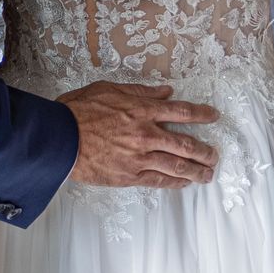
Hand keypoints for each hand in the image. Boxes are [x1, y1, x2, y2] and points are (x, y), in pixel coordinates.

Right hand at [61, 81, 219, 189]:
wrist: (59, 139)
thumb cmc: (78, 111)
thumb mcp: (108, 89)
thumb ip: (139, 91)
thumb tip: (164, 92)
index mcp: (142, 110)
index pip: (181, 112)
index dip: (202, 114)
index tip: (213, 116)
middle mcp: (146, 134)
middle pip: (186, 144)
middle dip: (205, 151)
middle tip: (215, 155)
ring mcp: (140, 157)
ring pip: (177, 166)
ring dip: (197, 171)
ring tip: (208, 174)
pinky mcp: (130, 176)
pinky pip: (159, 180)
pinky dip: (175, 182)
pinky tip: (184, 183)